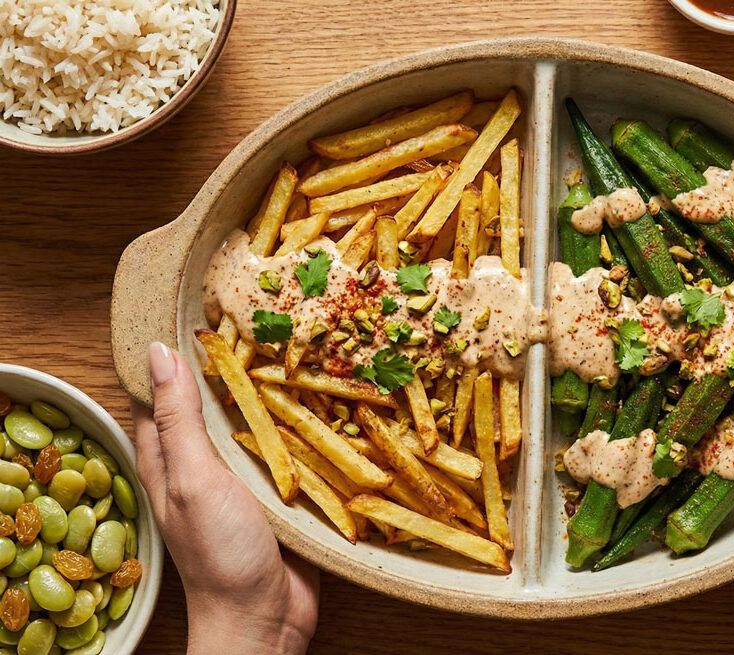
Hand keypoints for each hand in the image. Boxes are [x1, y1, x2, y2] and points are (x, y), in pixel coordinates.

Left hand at [131, 343, 318, 654]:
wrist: (267, 618)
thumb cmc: (220, 554)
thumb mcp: (192, 480)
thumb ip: (179, 419)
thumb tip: (158, 354)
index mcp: (169, 459)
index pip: (161, 394)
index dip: (174, 356)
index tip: (202, 314)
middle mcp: (205, 464)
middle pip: (216, 403)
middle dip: (238, 368)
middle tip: (268, 323)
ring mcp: (246, 479)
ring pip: (258, 423)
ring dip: (278, 395)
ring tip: (306, 350)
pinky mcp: (284, 493)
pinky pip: (292, 450)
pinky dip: (306, 427)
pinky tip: (330, 403)